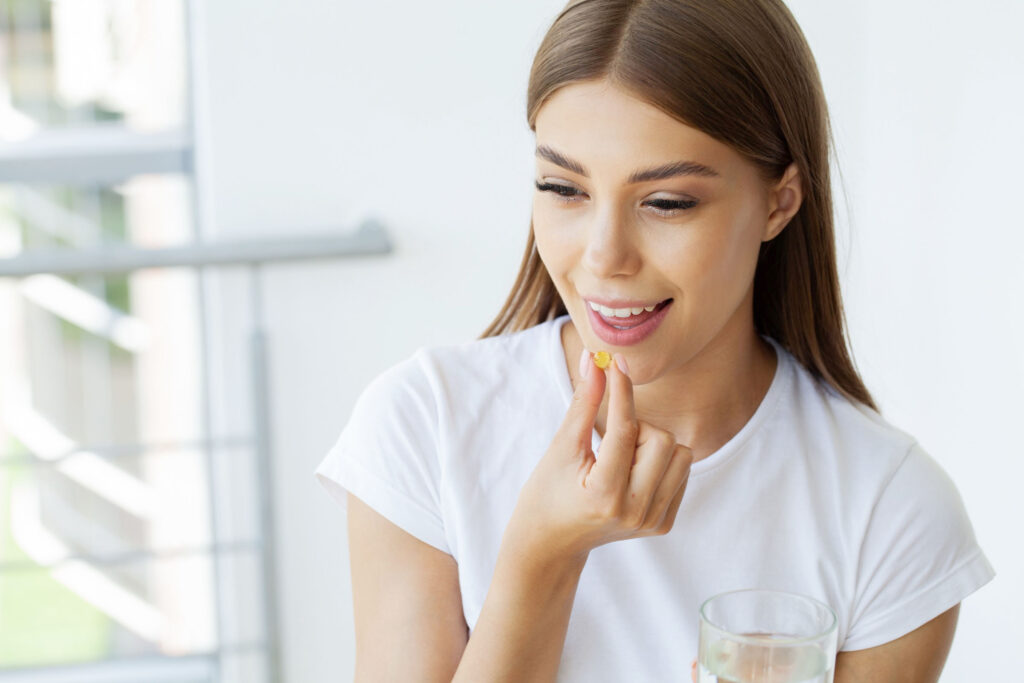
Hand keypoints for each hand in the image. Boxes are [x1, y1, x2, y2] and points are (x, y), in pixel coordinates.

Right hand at [504, 350, 692, 564]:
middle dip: (636, 426)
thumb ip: (583, 403)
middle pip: (661, 439)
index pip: (624, 429)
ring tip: (620, 456)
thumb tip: (594, 360)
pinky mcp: (663, 524)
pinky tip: (631, 471)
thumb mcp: (561, 447)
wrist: (551, 542)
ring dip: (651, 443)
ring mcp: (652, 521)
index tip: (616, 363)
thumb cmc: (547, 492)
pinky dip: (660, 461)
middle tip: (607, 439)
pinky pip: (681, 472)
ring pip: (680, 454)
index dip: (621, 390)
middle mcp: (635, 511)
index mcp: (604, 494)